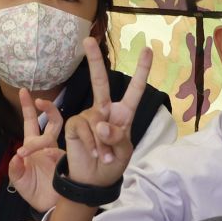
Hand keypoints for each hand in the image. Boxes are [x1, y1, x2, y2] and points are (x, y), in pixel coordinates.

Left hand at [8, 87, 65, 211]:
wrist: (51, 208)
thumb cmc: (34, 193)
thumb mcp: (20, 182)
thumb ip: (16, 169)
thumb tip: (17, 155)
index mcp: (33, 147)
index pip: (30, 123)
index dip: (28, 108)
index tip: (24, 91)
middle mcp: (49, 145)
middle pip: (51, 121)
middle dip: (46, 108)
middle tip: (39, 100)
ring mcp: (62, 151)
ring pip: (65, 129)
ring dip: (57, 121)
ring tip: (50, 118)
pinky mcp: (72, 158)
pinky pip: (76, 145)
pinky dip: (76, 138)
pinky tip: (75, 134)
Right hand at [60, 40, 151, 189]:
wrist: (93, 180)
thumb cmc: (112, 164)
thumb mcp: (123, 152)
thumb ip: (117, 136)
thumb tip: (101, 123)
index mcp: (123, 114)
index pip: (135, 90)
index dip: (142, 70)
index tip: (147, 50)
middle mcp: (105, 110)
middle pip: (100, 82)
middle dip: (93, 60)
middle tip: (88, 40)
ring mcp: (88, 116)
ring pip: (96, 120)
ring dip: (101, 143)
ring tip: (103, 156)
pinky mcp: (74, 125)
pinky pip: (83, 129)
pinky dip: (90, 143)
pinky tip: (92, 153)